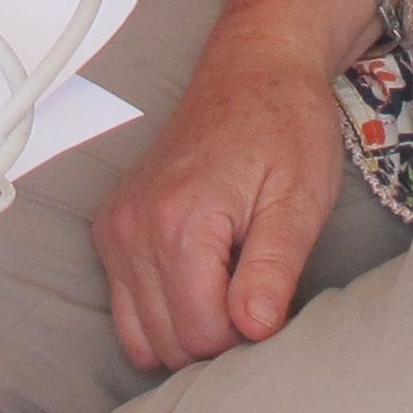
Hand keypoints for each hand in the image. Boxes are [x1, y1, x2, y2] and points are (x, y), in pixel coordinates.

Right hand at [92, 15, 355, 370]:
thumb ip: (275, 268)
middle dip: (220, 337)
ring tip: (231, 286)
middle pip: (172, 342)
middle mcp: (132, 226)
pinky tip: (202, 283)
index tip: (277, 300)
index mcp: (178, 221)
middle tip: (259, 292)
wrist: (254, 70)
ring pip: (143, 336)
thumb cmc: (286, 127)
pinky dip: (163, 315)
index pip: (204, 334)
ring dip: (190, 331)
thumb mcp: (300, 198)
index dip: (250, 334)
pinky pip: (126, 310)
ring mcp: (116, 227)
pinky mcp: (112, 228)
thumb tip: (255, 330)